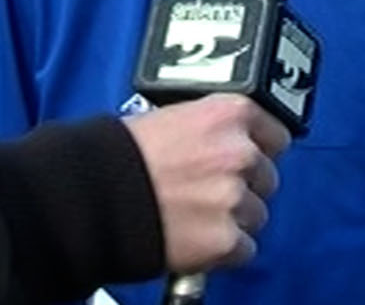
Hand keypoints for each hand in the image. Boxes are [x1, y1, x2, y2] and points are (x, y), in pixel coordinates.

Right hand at [121, 94, 292, 274]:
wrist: (88, 197)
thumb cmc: (118, 155)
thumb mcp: (171, 118)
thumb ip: (211, 130)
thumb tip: (229, 142)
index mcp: (230, 114)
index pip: (276, 135)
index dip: (258, 151)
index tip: (245, 160)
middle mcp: (240, 152)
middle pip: (266, 178)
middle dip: (242, 187)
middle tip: (206, 192)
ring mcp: (234, 197)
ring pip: (256, 215)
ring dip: (232, 219)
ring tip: (193, 216)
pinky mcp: (224, 239)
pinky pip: (243, 249)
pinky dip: (223, 250)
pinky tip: (194, 239)